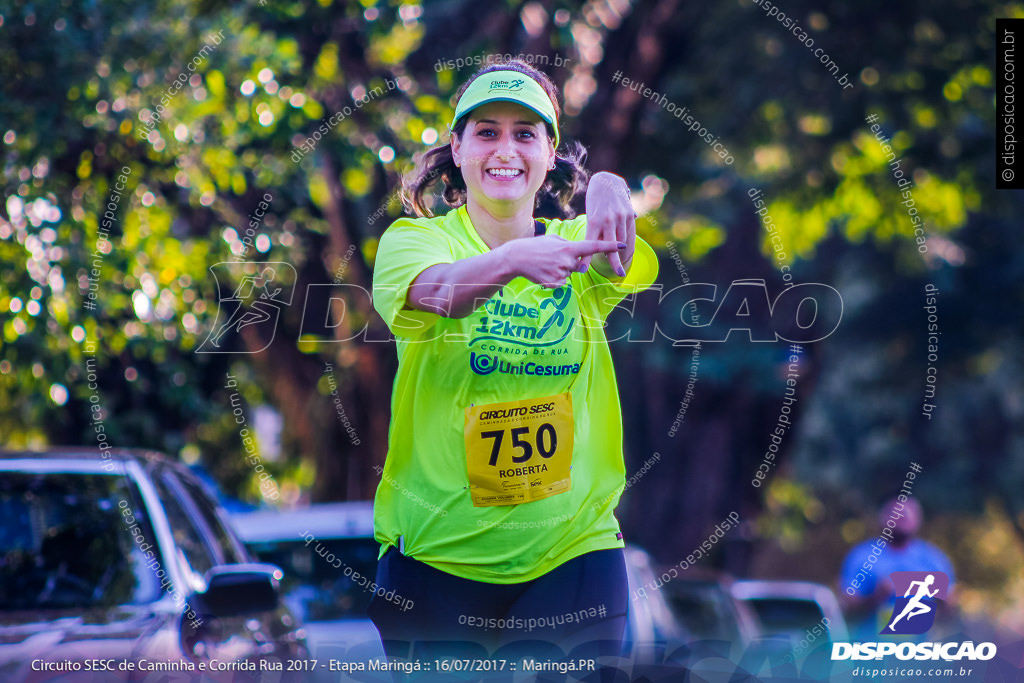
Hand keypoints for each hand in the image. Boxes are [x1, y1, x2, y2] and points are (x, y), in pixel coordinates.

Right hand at [503, 235, 623, 287]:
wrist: (517, 258)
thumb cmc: (536, 246)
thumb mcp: (554, 239)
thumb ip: (569, 245)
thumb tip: (579, 252)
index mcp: (568, 247)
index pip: (593, 247)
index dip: (609, 247)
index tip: (623, 245)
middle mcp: (567, 261)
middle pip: (579, 266)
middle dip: (570, 263)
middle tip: (553, 258)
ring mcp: (561, 273)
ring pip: (569, 274)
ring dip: (561, 271)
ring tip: (546, 264)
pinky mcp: (554, 283)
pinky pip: (562, 283)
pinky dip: (555, 279)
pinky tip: (543, 273)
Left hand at [583, 172, 635, 276]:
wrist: (607, 182)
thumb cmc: (595, 202)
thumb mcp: (591, 215)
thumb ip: (595, 232)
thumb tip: (597, 250)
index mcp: (594, 221)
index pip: (590, 243)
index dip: (587, 258)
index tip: (582, 270)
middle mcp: (607, 220)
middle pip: (610, 246)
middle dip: (614, 262)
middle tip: (618, 274)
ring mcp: (619, 217)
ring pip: (622, 241)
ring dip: (620, 254)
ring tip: (619, 267)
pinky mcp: (629, 214)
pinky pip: (629, 233)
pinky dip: (627, 242)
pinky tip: (626, 251)